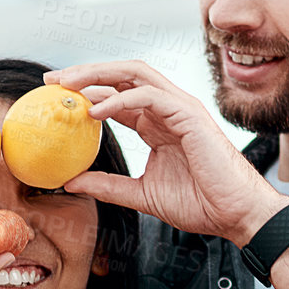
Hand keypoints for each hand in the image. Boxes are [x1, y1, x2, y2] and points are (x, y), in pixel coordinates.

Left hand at [44, 60, 288, 245]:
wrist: (235, 215)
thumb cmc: (201, 204)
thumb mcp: (142, 195)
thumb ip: (108, 186)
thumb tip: (70, 182)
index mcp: (157, 124)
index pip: (117, 96)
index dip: (86, 93)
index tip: (55, 98)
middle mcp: (167, 109)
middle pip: (122, 75)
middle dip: (86, 73)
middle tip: (53, 81)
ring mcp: (180, 108)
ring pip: (134, 73)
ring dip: (99, 74)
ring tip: (69, 85)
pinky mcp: (190, 115)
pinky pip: (150, 95)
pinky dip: (121, 98)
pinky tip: (96, 111)